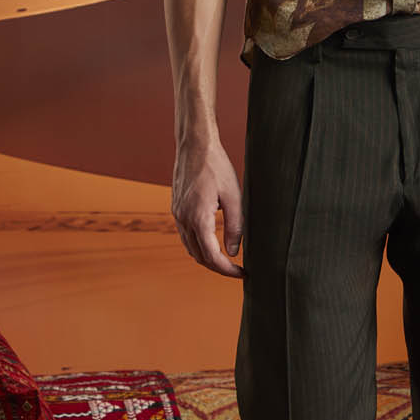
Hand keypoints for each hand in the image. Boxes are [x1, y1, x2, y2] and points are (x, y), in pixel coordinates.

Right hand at [171, 136, 243, 277]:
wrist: (195, 145)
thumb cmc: (217, 167)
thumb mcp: (234, 197)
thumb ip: (235, 227)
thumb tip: (233, 253)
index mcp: (198, 218)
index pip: (212, 256)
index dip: (227, 270)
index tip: (242, 273)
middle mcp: (183, 219)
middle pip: (199, 256)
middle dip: (218, 268)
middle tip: (237, 270)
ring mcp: (177, 214)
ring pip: (190, 248)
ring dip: (207, 258)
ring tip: (227, 260)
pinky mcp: (176, 208)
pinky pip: (185, 236)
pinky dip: (198, 245)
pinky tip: (212, 243)